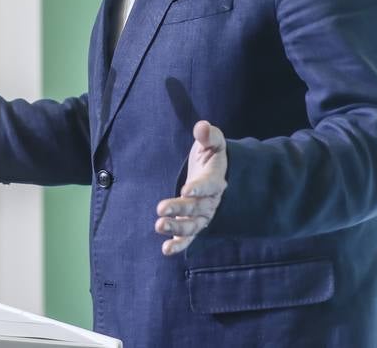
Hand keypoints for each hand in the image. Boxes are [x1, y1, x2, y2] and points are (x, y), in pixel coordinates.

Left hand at [155, 120, 227, 255]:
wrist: (216, 172)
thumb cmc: (211, 155)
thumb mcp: (213, 142)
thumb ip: (209, 135)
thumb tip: (202, 127)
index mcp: (216, 179)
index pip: (209, 185)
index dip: (199, 188)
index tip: (185, 190)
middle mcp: (211, 200)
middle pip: (197, 207)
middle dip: (180, 209)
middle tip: (160, 209)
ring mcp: (203, 214)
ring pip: (193, 224)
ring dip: (177, 228)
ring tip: (159, 226)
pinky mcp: (194, 222)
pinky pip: (189, 237)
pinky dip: (179, 244)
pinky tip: (166, 250)